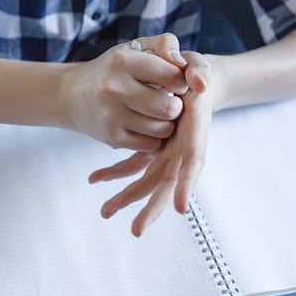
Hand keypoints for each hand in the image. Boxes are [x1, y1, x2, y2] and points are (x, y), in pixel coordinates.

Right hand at [64, 34, 189, 151]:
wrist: (73, 95)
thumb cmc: (113, 70)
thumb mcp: (135, 48)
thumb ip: (165, 44)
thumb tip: (184, 65)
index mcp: (122, 61)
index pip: (173, 76)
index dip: (182, 81)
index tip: (175, 82)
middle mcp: (113, 88)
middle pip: (170, 107)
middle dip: (177, 105)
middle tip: (169, 100)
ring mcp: (110, 115)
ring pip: (163, 129)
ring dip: (167, 123)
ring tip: (158, 113)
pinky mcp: (111, 137)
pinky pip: (151, 144)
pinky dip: (154, 137)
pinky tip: (146, 125)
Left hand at [89, 51, 213, 236]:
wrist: (191, 79)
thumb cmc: (196, 72)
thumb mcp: (200, 66)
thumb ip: (200, 71)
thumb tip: (198, 81)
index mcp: (195, 131)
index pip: (193, 161)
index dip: (187, 184)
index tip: (180, 208)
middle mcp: (182, 147)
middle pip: (168, 183)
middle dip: (152, 207)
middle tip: (136, 229)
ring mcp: (167, 151)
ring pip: (147, 180)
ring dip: (127, 195)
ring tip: (105, 211)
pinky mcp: (153, 148)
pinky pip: (133, 164)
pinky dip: (115, 172)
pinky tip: (95, 178)